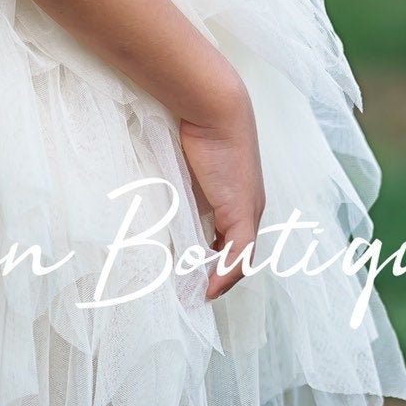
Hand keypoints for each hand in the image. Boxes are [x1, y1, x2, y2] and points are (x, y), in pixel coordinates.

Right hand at [178, 86, 263, 303]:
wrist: (214, 109)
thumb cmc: (194, 129)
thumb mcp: (184, 166)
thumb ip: (178, 187)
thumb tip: (157, 202)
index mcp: (236, 196)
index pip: (229, 237)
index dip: (213, 259)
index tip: (192, 275)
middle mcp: (247, 207)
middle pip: (235, 253)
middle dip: (215, 274)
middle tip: (191, 293)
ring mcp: (248, 212)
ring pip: (239, 258)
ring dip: (219, 279)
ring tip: (196, 296)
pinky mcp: (242, 213)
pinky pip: (238, 254)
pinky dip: (224, 275)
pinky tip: (208, 289)